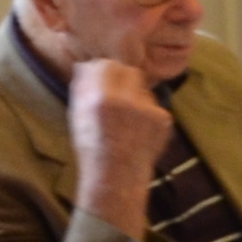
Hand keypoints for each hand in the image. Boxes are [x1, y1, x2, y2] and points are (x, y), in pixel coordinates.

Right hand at [63, 58, 168, 230]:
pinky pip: (154, 105)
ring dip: (134, 95)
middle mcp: (126, 101)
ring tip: (125, 117)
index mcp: (100, 99)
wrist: (117, 176)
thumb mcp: (77, 115)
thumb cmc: (92, 147)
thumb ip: (83, 88)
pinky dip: (146, 112)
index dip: (103, 70)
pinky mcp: (164, 118)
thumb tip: (87, 66)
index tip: (101, 76)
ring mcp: (148, 109)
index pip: (106, 65)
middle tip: (115, 92)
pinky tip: (138, 128)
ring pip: (142, 88)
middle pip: (128, 71)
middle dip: (122, 78)